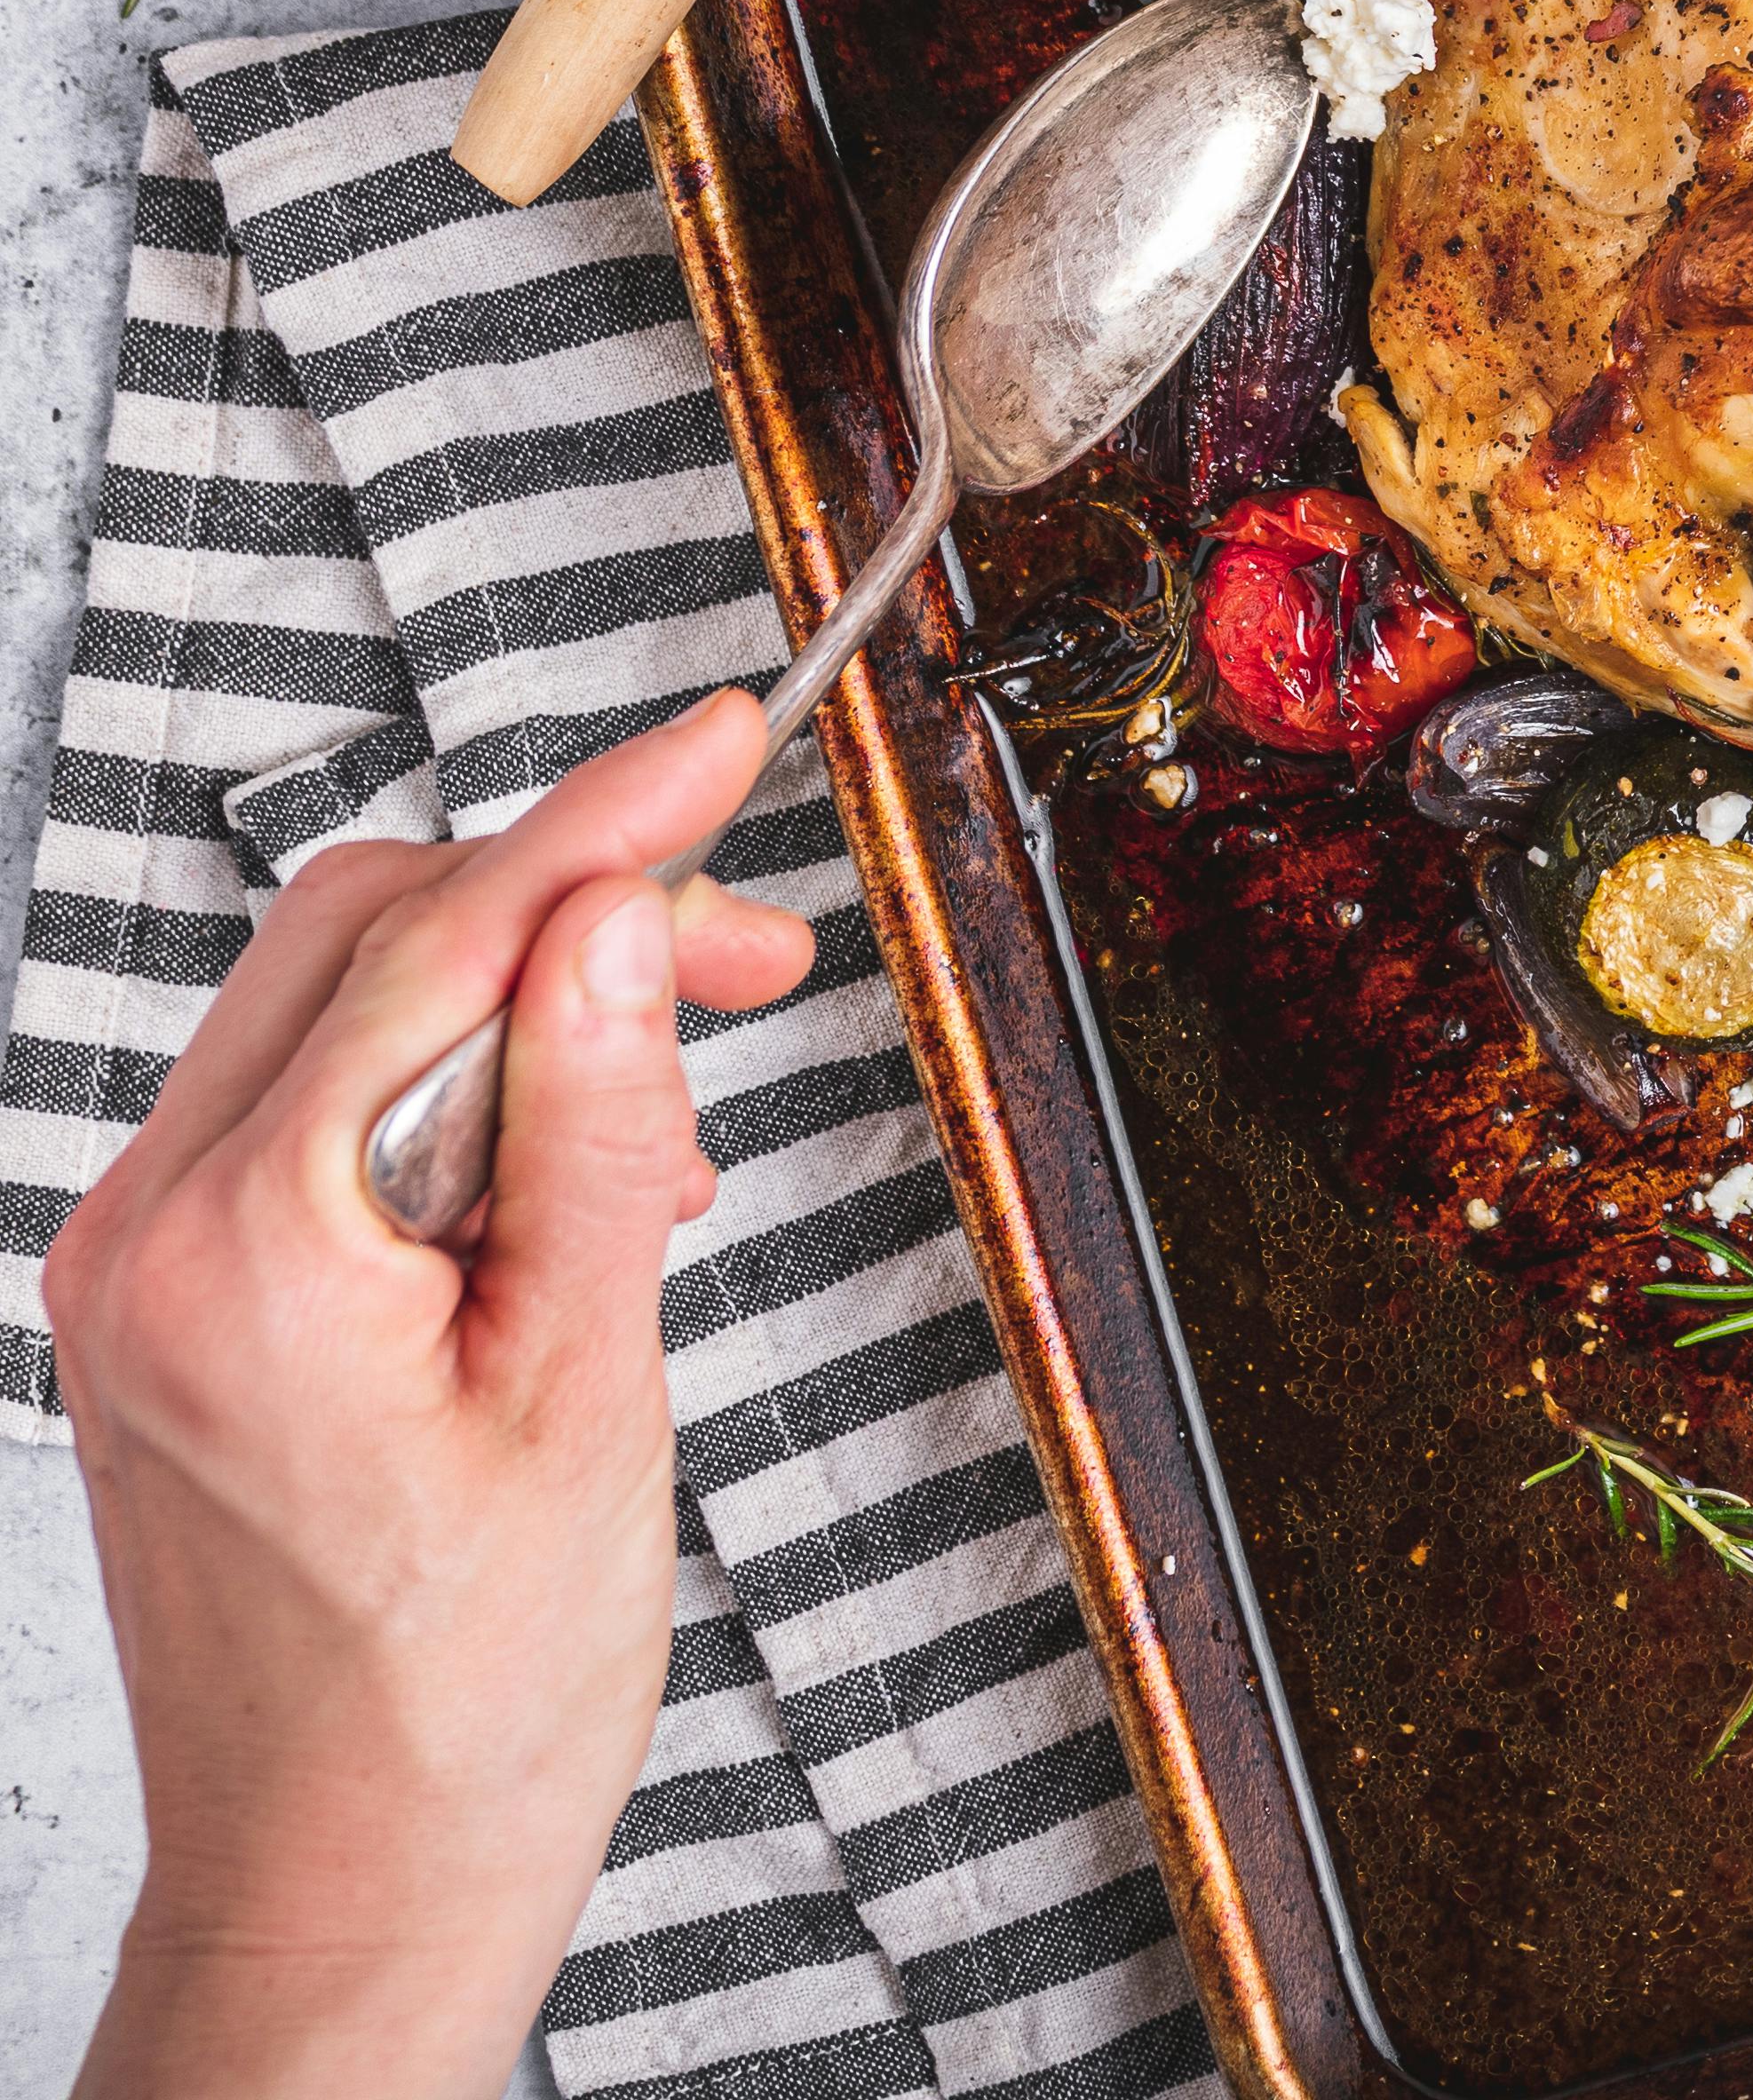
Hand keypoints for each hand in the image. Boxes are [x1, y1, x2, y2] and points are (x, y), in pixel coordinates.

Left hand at [48, 695, 821, 2099]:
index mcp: (247, 1256)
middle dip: (567, 905)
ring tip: (673, 1112)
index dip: (606, 821)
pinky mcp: (165, 1303)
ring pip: (335, 1008)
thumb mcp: (590, 1389)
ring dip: (515, 1001)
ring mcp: (137, 1270)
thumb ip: (595, 1130)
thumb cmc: (469, 1699)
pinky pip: (309, 1111)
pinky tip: (567, 1180)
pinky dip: (448, 1094)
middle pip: (362, 934)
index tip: (723, 736)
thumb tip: (616, 922)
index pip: (439, 940)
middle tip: (749, 960)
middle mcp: (148, 1238)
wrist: (349, 1882)